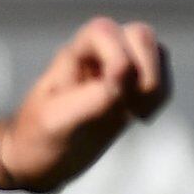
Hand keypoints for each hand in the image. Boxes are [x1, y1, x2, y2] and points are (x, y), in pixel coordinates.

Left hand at [0, 17, 168, 193]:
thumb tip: (125, 80)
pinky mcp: (130, 91)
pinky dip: (159, 97)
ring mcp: (117, 72)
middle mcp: (98, 57)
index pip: (107, 32)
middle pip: (140, 36)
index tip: (113, 93)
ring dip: (156, 84)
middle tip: (131, 105)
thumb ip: (91, 98)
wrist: (34, 161)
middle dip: (146, 70)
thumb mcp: (57, 121)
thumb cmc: (37, 139)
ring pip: (155, 54)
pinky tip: (140, 117)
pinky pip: (160, 78)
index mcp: (75, 55)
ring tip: (137, 113)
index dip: (118, 58)